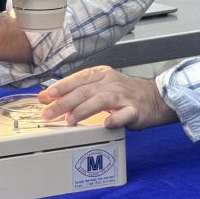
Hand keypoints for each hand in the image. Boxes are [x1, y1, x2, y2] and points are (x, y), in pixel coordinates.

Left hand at [37, 65, 177, 129]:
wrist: (154, 98)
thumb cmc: (124, 92)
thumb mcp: (101, 85)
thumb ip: (79, 89)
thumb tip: (50, 96)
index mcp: (101, 74)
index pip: (78, 78)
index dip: (61, 87)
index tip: (45, 96)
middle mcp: (111, 82)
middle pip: (85, 91)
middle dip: (64, 102)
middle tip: (49, 113)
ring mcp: (124, 95)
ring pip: (101, 100)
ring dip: (84, 110)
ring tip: (70, 120)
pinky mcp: (135, 110)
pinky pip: (125, 114)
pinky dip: (115, 119)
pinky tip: (105, 124)